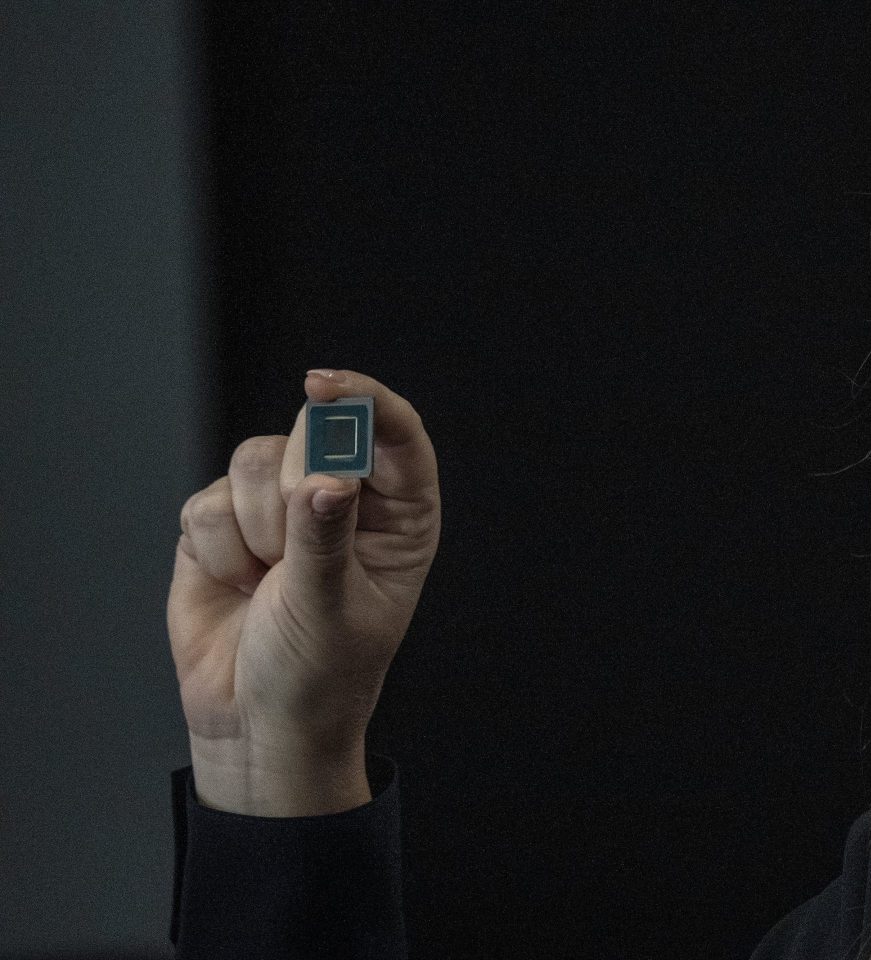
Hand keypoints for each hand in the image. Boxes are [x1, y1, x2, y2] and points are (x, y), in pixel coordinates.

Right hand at [167, 370, 439, 811]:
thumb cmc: (318, 674)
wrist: (254, 722)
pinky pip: (206, 500)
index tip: (321, 388)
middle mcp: (344, 499)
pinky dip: (216, 548)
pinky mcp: (225, 523)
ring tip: (267, 581)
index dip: (361, 400)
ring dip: (252, 530)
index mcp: (400, 516)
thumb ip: (323, 540)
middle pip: (311, 431)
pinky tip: (235, 586)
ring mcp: (282, 507)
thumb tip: (323, 479)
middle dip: (292, 489)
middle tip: (292, 554)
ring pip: (253, 460)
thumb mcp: (332, 611)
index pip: (395, 433)